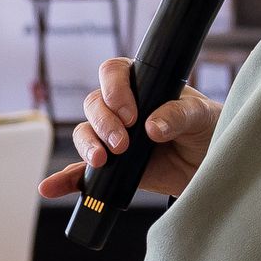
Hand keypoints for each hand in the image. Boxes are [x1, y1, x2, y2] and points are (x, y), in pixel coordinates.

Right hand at [37, 58, 219, 200]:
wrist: (209, 166)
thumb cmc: (206, 129)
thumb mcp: (201, 116)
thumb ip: (179, 115)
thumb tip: (153, 127)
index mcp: (142, 84)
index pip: (114, 73)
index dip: (115, 90)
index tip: (131, 115)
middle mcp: (121, 107)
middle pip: (94, 104)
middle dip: (104, 123)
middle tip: (122, 144)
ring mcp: (112, 137)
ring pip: (85, 133)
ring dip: (87, 146)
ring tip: (101, 160)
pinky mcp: (110, 167)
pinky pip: (81, 172)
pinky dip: (65, 180)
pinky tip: (51, 187)